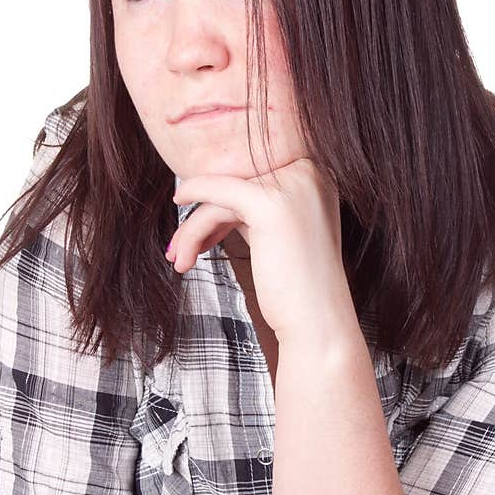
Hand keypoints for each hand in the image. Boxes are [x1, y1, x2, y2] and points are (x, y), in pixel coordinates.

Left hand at [169, 158, 355, 342]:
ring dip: (194, 226)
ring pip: (224, 193)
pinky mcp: (269, 203)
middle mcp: (309, 172)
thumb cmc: (298, 286)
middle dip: (206, 212)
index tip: (204, 229)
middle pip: (239, 182)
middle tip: (180, 244)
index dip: (224, 201)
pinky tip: (177, 203)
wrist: (318, 321)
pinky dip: (193, 194)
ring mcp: (291, 185)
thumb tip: (214, 191)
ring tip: (180, 259)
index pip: (256, 176)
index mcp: (315, 175)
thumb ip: (258, 208)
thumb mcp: (281, 233)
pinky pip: (218, 191)